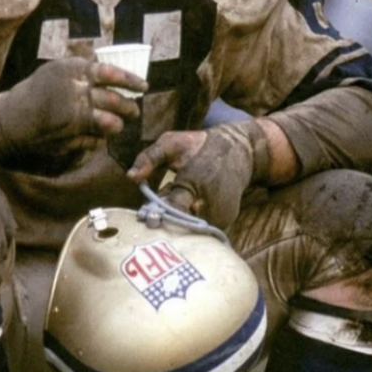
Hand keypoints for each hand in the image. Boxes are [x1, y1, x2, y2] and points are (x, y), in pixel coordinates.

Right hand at [0, 57, 146, 172]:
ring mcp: (73, 117)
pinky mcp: (70, 138)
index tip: (143, 86)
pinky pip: (96, 141)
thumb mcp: (57, 70)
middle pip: (115, 101)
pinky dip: (99, 139)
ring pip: (110, 123)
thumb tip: (113, 71)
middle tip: (134, 111)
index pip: (111, 73)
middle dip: (129, 108)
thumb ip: (83, 70)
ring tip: (116, 125)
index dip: (131, 80)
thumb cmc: (36, 92)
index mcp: (73, 71)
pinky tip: (96, 136)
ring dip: (117, 126)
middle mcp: (75, 92)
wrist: (10, 119)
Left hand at [127, 120, 269, 229]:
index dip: (159, 215)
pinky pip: (200, 228)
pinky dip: (190, 221)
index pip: (175, 207)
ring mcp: (220, 214)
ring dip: (177, 220)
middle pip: (180, 223)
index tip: (147, 219)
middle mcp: (210, 201)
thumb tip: (130, 176)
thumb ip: (150, 158)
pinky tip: (188, 207)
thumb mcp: (172, 143)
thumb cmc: (200, 146)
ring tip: (174, 203)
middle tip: (154, 211)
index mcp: (196, 181)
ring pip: (189, 228)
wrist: (241, 151)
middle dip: (165, 218)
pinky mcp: (226, 220)